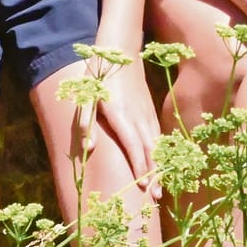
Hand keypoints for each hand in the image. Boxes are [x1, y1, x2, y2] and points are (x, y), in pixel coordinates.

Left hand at [74, 54, 161, 197]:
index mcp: (121, 115)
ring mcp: (146, 112)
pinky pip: (157, 135)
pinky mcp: (149, 109)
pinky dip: (160, 152)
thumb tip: (88, 148)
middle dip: (153, 174)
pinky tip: (161, 164)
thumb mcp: (85, 94)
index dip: (139, 167)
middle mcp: (137, 117)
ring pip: (156, 144)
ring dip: (159, 166)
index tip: (143, 187)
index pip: (133, 146)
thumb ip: (85, 120)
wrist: (120, 48)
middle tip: (156, 198)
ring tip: (161, 188)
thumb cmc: (98, 73)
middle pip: (148, 150)